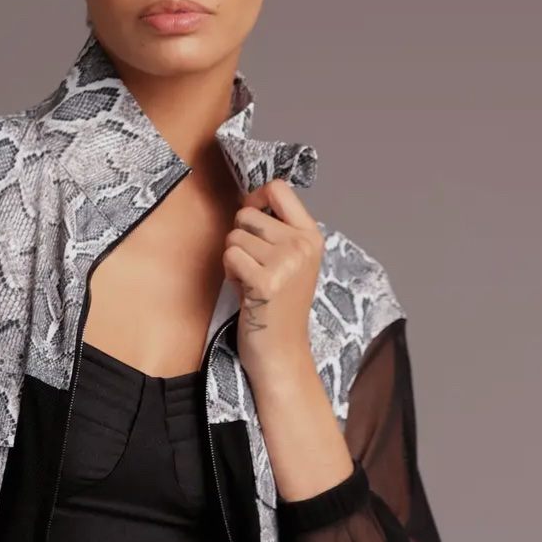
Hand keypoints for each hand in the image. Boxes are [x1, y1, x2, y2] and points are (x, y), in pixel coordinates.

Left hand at [223, 177, 323, 388]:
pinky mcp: (265, 282)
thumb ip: (277, 231)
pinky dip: (229, 273)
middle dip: (240, 238)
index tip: (251, 214)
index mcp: (311, 236)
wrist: (282, 352)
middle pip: (247, 214)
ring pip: (234, 236)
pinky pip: (230, 256)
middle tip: (252, 266)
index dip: (256, 197)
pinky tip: (244, 290)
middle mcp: (301, 245)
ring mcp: (286, 263)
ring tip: (249, 281)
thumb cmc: (279, 307)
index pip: (279, 188)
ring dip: (233, 259)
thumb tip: (248, 200)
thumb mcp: (292, 262)